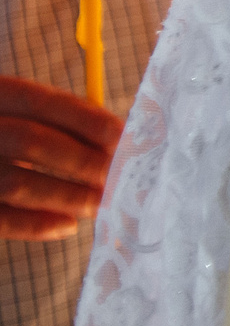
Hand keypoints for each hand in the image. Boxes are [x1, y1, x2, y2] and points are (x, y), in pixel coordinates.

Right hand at [0, 76, 121, 240]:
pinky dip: (36, 225)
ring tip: (100, 203)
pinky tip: (68, 224)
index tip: (122, 138)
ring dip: (67, 196)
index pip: (41, 101)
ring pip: (16, 183)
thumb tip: (117, 138)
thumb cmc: (5, 137)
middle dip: (82, 161)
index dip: (85, 119)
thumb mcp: (19, 115)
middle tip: (118, 177)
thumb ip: (57, 121)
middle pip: (31, 141)